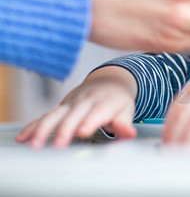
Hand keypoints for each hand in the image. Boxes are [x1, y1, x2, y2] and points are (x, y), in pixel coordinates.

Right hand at [15, 66, 137, 148]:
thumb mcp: (126, 110)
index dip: (90, 121)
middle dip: (65, 129)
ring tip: (36, 144)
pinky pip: (47, 116)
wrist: (108, 81)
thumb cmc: (117, 100)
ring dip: (44, 129)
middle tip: (59, 144)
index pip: (96, 113)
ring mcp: (72, 103)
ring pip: (56, 115)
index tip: (82, 131)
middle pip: (74, 115)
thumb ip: (124, 123)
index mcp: (104, 103)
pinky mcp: (62, 107)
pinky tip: (24, 137)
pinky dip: (34, 126)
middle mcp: (86, 101)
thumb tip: (130, 134)